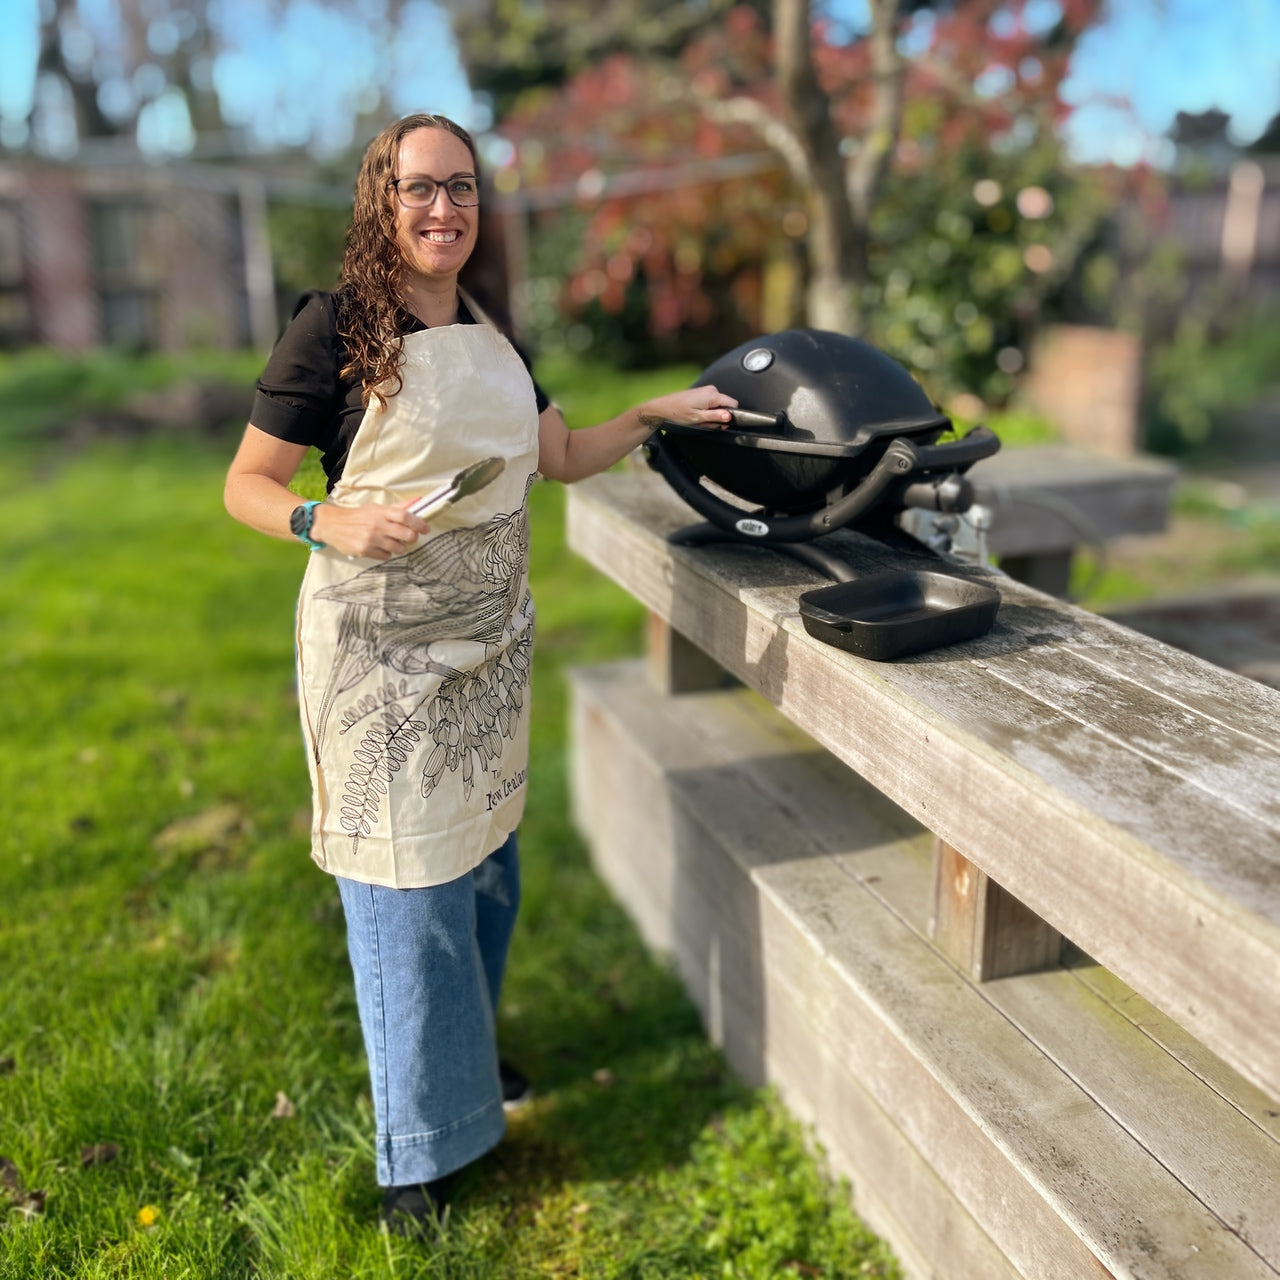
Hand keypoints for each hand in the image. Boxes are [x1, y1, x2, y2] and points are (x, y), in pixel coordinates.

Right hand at [310, 500, 430, 561]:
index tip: (425, 528)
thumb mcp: (376, 508)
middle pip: (406, 535)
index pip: (405, 516)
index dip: (418, 523)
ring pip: (398, 548)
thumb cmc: (359, 516)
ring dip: (399, 547)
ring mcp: (371, 538)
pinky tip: (380, 547)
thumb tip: (419, 501)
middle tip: (410, 538)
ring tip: (391, 542)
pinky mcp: (365, 550)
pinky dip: (387, 553)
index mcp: (381, 512)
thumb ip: (398, 508)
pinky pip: (386, 556)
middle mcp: (377, 524)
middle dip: (412, 538)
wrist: (333, 525)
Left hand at [636, 385, 737, 431]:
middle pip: (725, 406)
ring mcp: (706, 390)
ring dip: (711, 415)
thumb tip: (729, 416)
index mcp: (712, 395)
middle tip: (704, 422)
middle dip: (718, 416)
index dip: (729, 416)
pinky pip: (711, 403)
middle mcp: (711, 390)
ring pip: (718, 405)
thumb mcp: (698, 418)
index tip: (720, 423)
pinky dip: (706, 411)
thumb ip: (715, 417)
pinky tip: (696, 414)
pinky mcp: (702, 393)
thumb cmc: (678, 412)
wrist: (664, 406)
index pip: (733, 404)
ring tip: (698, 418)